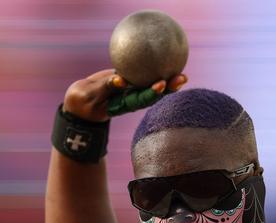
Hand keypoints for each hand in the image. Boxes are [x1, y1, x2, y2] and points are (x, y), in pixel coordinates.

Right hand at [62, 69, 187, 121]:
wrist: (83, 100)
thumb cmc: (85, 100)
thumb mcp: (92, 95)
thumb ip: (106, 87)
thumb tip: (121, 80)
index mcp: (126, 103)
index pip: (143, 98)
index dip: (153, 92)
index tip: (162, 84)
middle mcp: (134, 97)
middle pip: (156, 93)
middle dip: (170, 86)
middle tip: (182, 78)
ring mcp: (134, 89)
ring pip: (153, 83)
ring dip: (169, 79)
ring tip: (182, 72)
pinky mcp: (131, 81)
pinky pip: (144, 73)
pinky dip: (154, 67)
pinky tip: (163, 56)